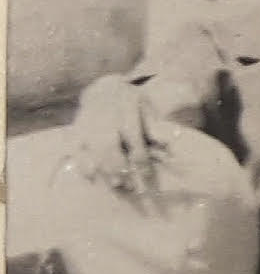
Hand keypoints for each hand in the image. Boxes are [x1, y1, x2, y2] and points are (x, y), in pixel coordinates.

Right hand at [70, 75, 170, 191]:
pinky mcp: (75, 127)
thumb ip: (156, 127)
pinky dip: (81, 161)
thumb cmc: (132, 103)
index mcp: (126, 106)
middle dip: (117, 166)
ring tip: (115, 185)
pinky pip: (74, 146)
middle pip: (109, 143)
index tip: (146, 176)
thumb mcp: (148, 109)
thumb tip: (170, 145)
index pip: (133, 136)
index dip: (139, 157)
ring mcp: (87, 119)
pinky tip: (90, 176)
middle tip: (127, 185)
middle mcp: (105, 112)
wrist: (104, 87)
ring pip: (91, 147)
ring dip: (102, 168)